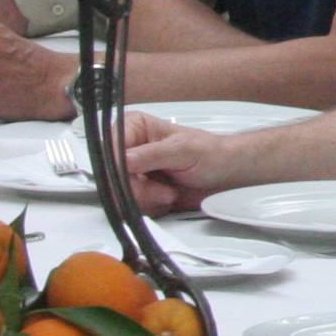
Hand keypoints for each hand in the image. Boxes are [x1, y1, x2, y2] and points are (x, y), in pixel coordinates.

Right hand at [117, 115, 234, 213]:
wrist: (226, 176)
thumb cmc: (211, 154)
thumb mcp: (183, 149)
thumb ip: (152, 154)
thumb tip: (123, 160)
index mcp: (134, 128)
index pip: (108, 148)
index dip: (115, 167)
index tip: (134, 177)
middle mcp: (127, 150)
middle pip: (109, 177)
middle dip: (137, 189)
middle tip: (163, 189)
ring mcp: (131, 174)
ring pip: (118, 195)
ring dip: (147, 199)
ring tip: (170, 191)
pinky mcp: (138, 193)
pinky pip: (130, 208)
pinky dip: (151, 207)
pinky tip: (167, 198)